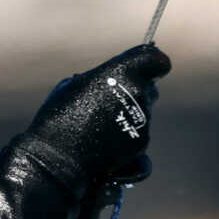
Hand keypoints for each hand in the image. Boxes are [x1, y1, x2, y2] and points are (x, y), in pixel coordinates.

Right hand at [23, 42, 169, 196]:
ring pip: (144, 113)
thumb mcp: (77, 84)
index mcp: (123, 72)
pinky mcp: (142, 143)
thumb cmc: (60, 115)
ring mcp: (143, 120)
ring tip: (100, 127)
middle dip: (136, 92)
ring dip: (128, 116)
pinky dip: (127, 138)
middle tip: (110, 103)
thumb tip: (119, 80)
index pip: (158, 61)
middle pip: (149, 88)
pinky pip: (139, 134)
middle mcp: (139, 93)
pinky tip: (106, 142)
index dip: (154, 64)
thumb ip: (106, 77)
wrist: (60, 157)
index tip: (147, 68)